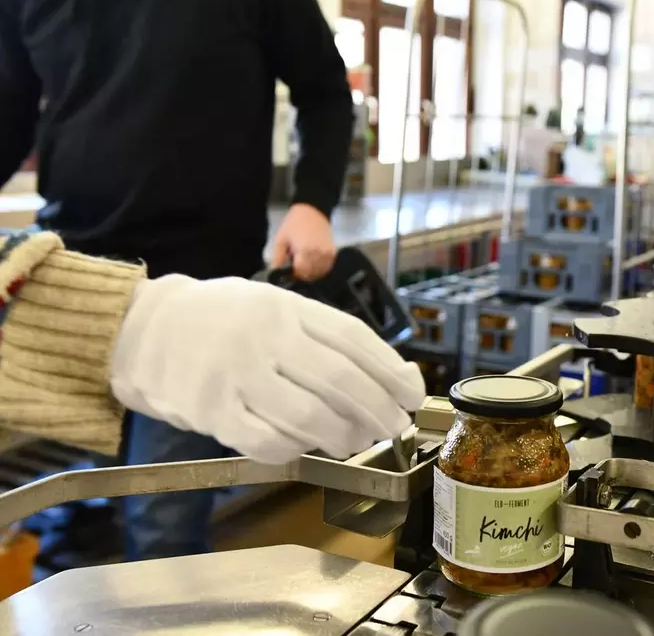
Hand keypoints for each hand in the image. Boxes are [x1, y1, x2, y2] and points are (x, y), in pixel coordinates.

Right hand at [109, 275, 426, 463]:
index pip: (353, 339)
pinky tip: (308, 447)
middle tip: (396, 427)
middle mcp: (264, 337)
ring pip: (310, 416)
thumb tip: (386, 373)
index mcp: (285, 307)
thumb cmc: (218, 319)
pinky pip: (269, 442)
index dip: (391, 371)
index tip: (412, 394)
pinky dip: (298, 450)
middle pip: (340, 380)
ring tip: (356, 440)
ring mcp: (236, 375)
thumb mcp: (272, 305)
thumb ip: (321, 335)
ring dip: (344, 435)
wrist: (139, 329)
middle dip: (379, 409)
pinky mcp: (210, 412)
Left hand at [271, 203, 336, 280]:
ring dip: (310, 273)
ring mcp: (327, 254)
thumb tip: (275, 274)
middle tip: (295, 266)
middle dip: (301, 274)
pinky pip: (326, 268)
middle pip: (310, 275)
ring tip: (303, 263)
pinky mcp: (333, 253)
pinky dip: (319, 269)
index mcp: (305, 250)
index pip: (300, 273)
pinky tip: (312, 262)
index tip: (288, 271)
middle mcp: (319, 254)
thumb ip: (277, 258)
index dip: (292, 275)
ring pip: (319, 273)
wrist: (312, 211)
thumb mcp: (281, 240)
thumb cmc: (294, 223)